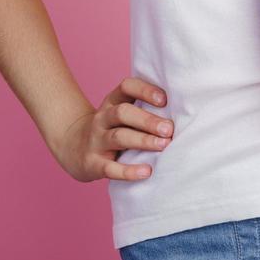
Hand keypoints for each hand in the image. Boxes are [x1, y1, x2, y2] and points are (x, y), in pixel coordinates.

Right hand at [51, 76, 173, 182]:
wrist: (73, 148)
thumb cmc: (111, 129)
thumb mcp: (122, 114)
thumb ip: (145, 110)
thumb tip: (185, 112)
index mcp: (112, 102)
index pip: (126, 87)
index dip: (145, 91)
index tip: (164, 100)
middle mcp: (103, 118)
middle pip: (123, 113)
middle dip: (147, 120)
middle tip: (169, 129)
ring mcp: (96, 140)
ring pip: (119, 137)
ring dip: (143, 141)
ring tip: (163, 145)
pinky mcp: (93, 163)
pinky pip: (110, 167)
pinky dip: (129, 171)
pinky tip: (146, 172)